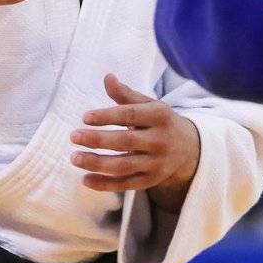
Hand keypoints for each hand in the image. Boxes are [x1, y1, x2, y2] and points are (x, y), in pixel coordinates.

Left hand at [69, 74, 201, 211]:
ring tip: (75, 158)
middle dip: (98, 140)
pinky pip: (127, 184)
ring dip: (98, 164)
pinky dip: (106, 184)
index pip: (131, 115)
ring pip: (125, 166)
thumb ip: (126, 95)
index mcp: (160, 116)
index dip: (107, 116)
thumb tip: (108, 78)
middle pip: (126, 142)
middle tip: (74, 136)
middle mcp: (160, 140)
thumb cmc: (160, 122)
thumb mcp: (149, 105)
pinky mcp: (151, 180)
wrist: (188, 148)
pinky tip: (86, 180)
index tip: (85, 117)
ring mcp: (157, 163)